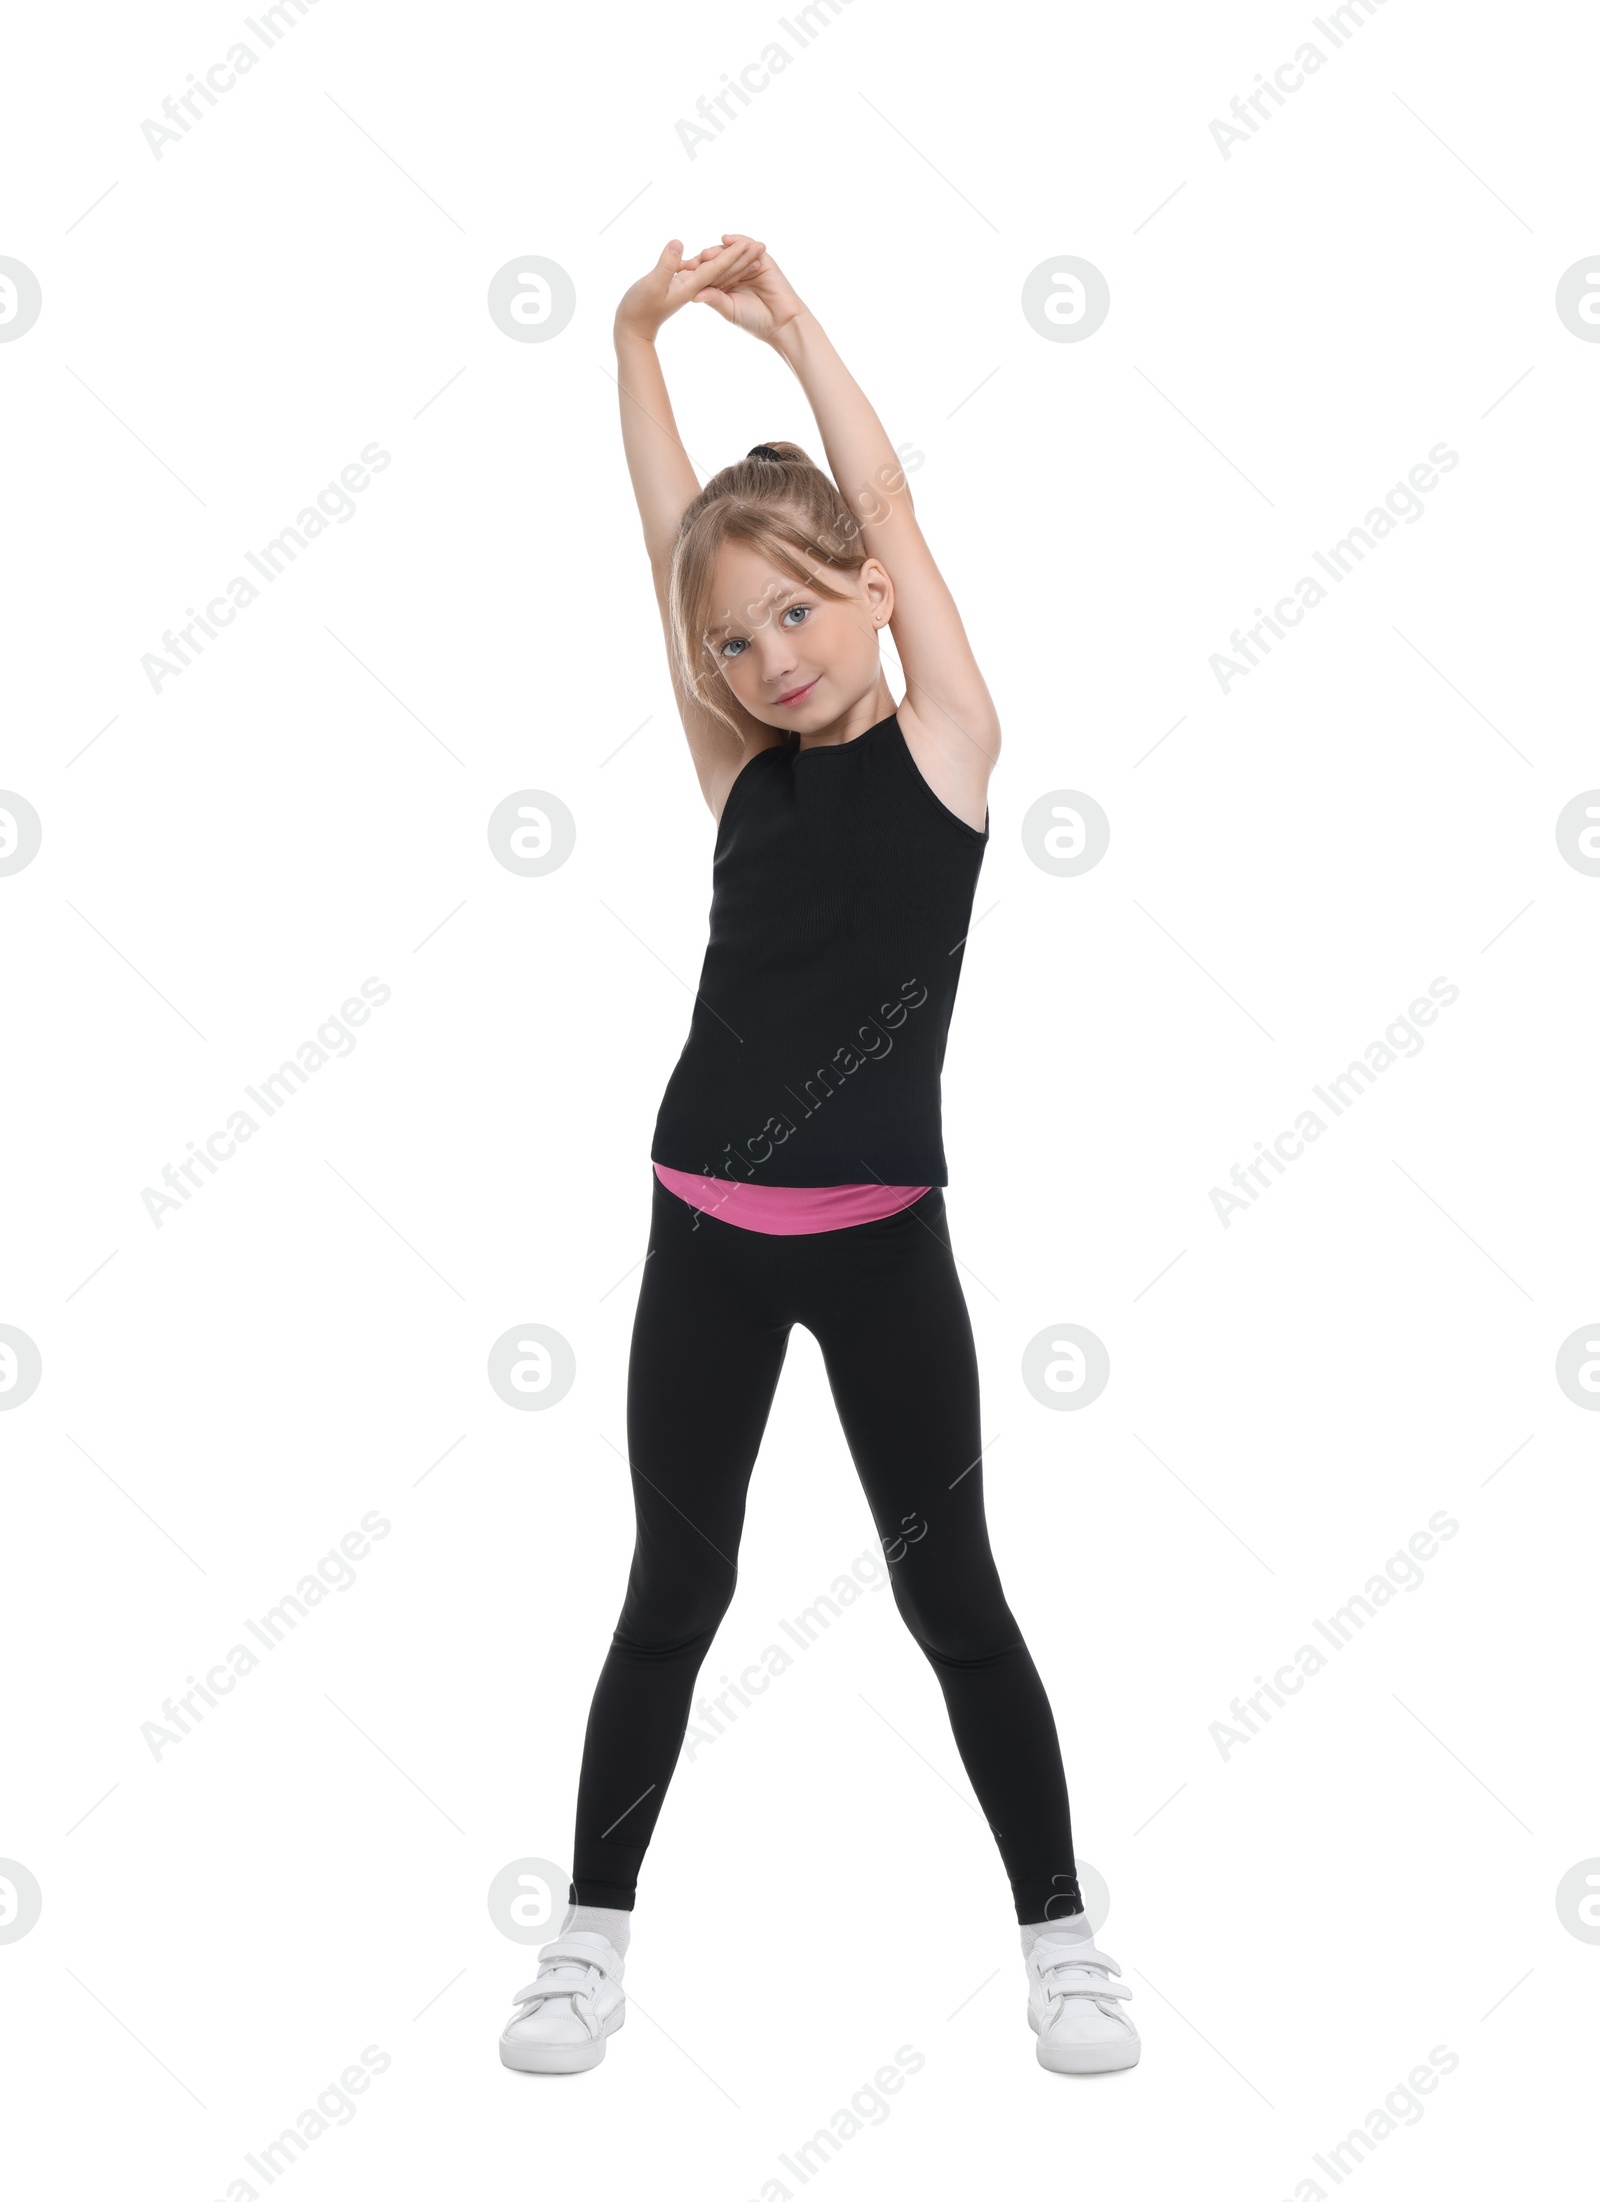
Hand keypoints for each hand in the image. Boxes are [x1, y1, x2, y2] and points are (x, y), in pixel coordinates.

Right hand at [614, 235, 765, 343]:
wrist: (632, 330)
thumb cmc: (638, 308)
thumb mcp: (652, 285)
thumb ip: (666, 266)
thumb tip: (680, 245)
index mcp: (692, 287)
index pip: (716, 268)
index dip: (733, 255)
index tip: (750, 245)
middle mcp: (695, 288)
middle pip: (723, 271)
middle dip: (741, 259)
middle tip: (762, 246)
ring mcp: (691, 290)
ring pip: (716, 274)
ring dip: (733, 263)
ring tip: (750, 251)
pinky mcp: (684, 290)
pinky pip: (705, 278)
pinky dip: (715, 268)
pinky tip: (720, 261)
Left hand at [685, 234, 807, 342]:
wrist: (781, 323)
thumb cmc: (755, 321)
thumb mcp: (729, 310)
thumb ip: (713, 299)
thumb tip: (692, 296)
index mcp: (724, 285)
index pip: (705, 273)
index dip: (692, 271)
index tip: (677, 272)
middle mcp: (734, 272)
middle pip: (715, 259)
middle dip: (701, 260)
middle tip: (689, 262)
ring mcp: (747, 263)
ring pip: (728, 252)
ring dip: (717, 251)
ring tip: (706, 255)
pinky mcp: (761, 258)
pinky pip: (747, 244)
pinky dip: (737, 240)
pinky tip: (726, 239)